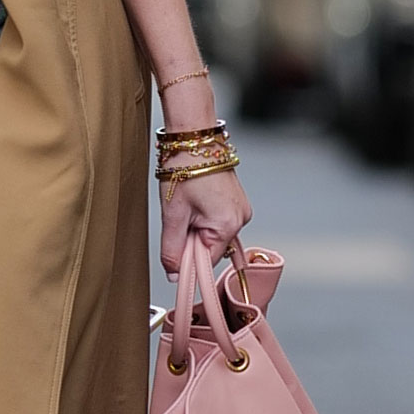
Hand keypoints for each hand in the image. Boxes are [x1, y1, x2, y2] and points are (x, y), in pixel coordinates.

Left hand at [160, 167, 250, 281]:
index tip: (174, 254)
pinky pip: (219, 222)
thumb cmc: (184, 169)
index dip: (189, 261)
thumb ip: (173, 250)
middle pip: (212, 249)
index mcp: (228, 224)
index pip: (208, 262)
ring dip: (197, 230)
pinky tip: (195, 203)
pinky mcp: (237, 202)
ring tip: (186, 206)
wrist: (193, 138)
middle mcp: (241, 219)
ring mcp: (241, 209)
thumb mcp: (173, 215)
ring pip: (214, 235)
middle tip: (178, 220)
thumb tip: (175, 275)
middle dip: (192, 242)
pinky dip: (204, 219)